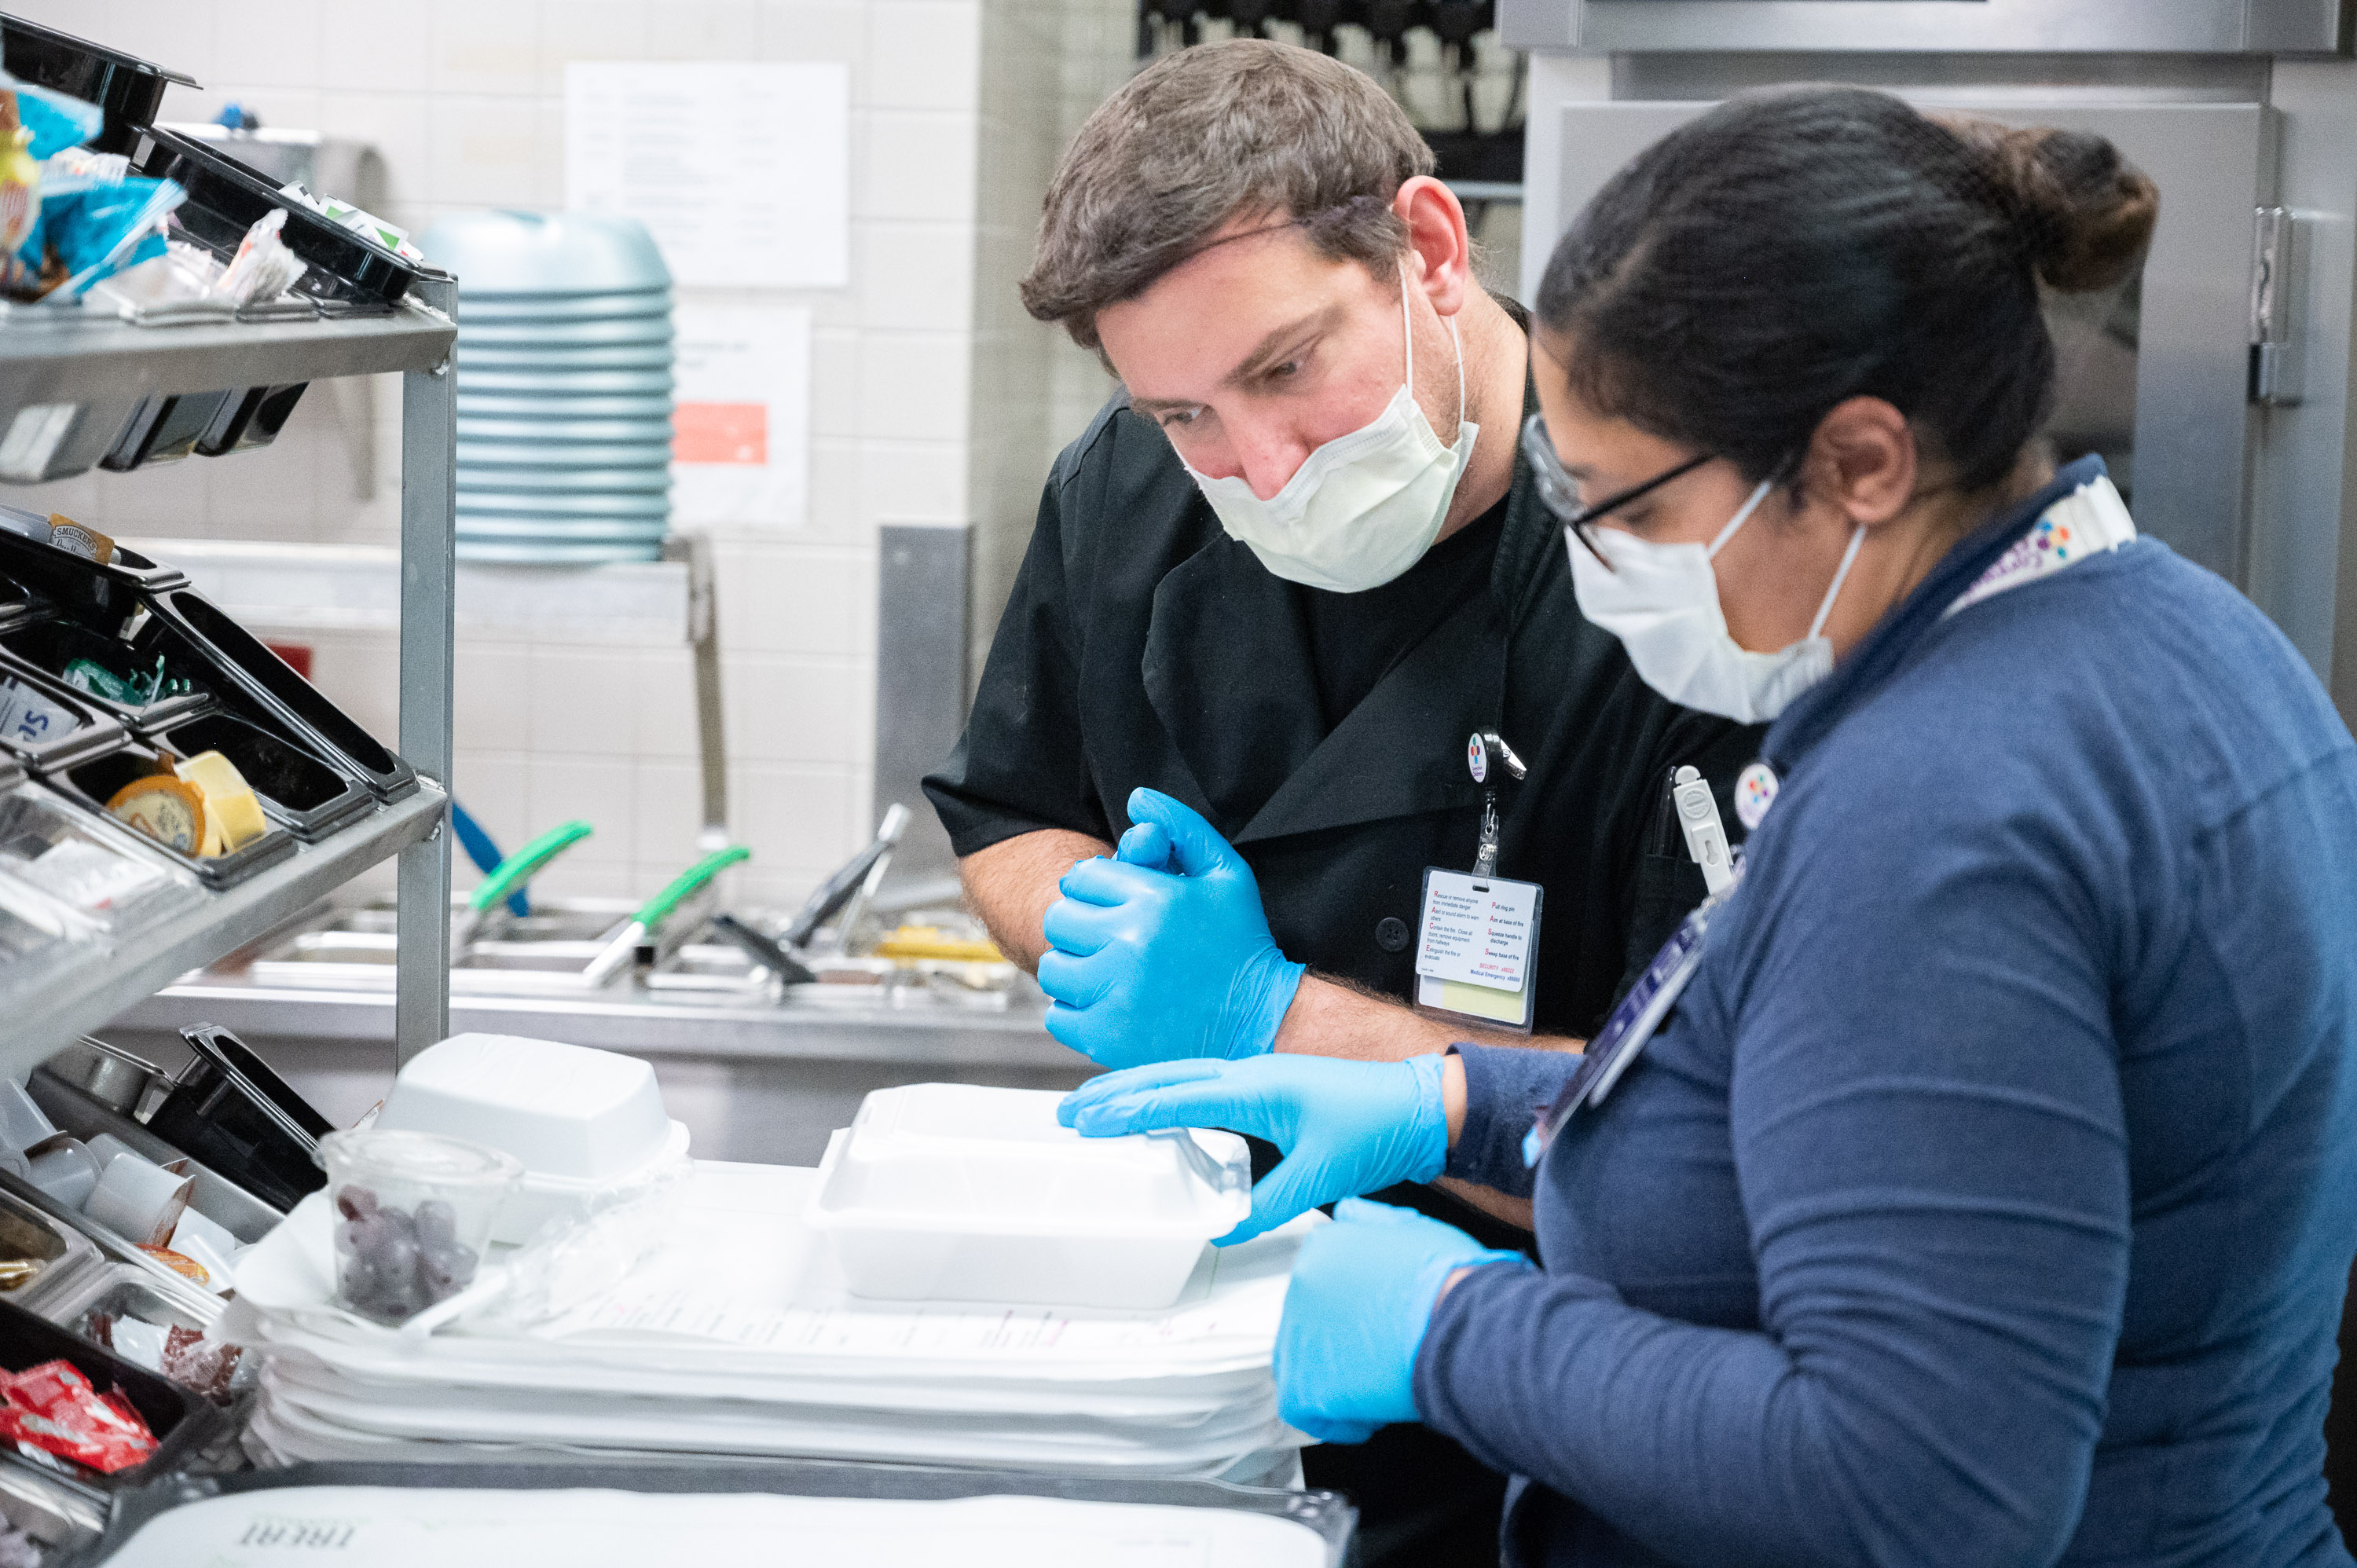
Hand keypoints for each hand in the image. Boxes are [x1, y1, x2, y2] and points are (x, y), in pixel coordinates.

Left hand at [1036, 788, 1304, 1068]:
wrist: (1261, 1022)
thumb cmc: (1242, 944)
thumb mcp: (1226, 874)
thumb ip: (1183, 828)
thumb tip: (1138, 798)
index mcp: (1155, 899)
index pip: (1081, 878)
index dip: (1096, 889)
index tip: (1115, 905)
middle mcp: (1130, 943)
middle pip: (1059, 919)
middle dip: (1080, 925)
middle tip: (1108, 938)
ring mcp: (1116, 993)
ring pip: (1054, 967)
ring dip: (1074, 967)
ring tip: (1107, 971)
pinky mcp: (1108, 1036)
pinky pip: (1058, 1014)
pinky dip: (1076, 1009)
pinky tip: (1110, 1004)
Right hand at [1058, 1051, 1449, 1242]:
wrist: (1421, 1105)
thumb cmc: (1378, 1126)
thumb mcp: (1321, 1173)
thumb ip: (1269, 1204)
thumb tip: (1225, 1229)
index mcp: (1256, 1087)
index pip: (1177, 1097)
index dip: (1128, 1110)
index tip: (1087, 1119)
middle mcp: (1251, 1074)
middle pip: (1168, 1078)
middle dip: (1116, 1095)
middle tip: (1070, 1111)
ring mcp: (1260, 1078)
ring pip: (1184, 1078)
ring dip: (1139, 1092)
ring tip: (1098, 1107)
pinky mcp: (1270, 1089)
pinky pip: (1205, 1087)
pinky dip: (1170, 1095)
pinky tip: (1158, 1111)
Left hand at [1274, 1197, 1529, 1443]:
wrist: (1459, 1324)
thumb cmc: (1449, 1280)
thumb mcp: (1412, 1227)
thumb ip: (1371, 1221)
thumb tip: (1349, 1214)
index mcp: (1323, 1247)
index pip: (1320, 1282)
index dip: (1351, 1310)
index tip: (1376, 1323)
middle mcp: (1301, 1286)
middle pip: (1309, 1324)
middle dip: (1342, 1344)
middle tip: (1382, 1356)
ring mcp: (1298, 1337)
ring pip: (1303, 1365)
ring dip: (1337, 1378)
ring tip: (1378, 1385)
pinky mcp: (1305, 1386)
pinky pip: (1305, 1410)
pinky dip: (1337, 1418)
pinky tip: (1369, 1415)